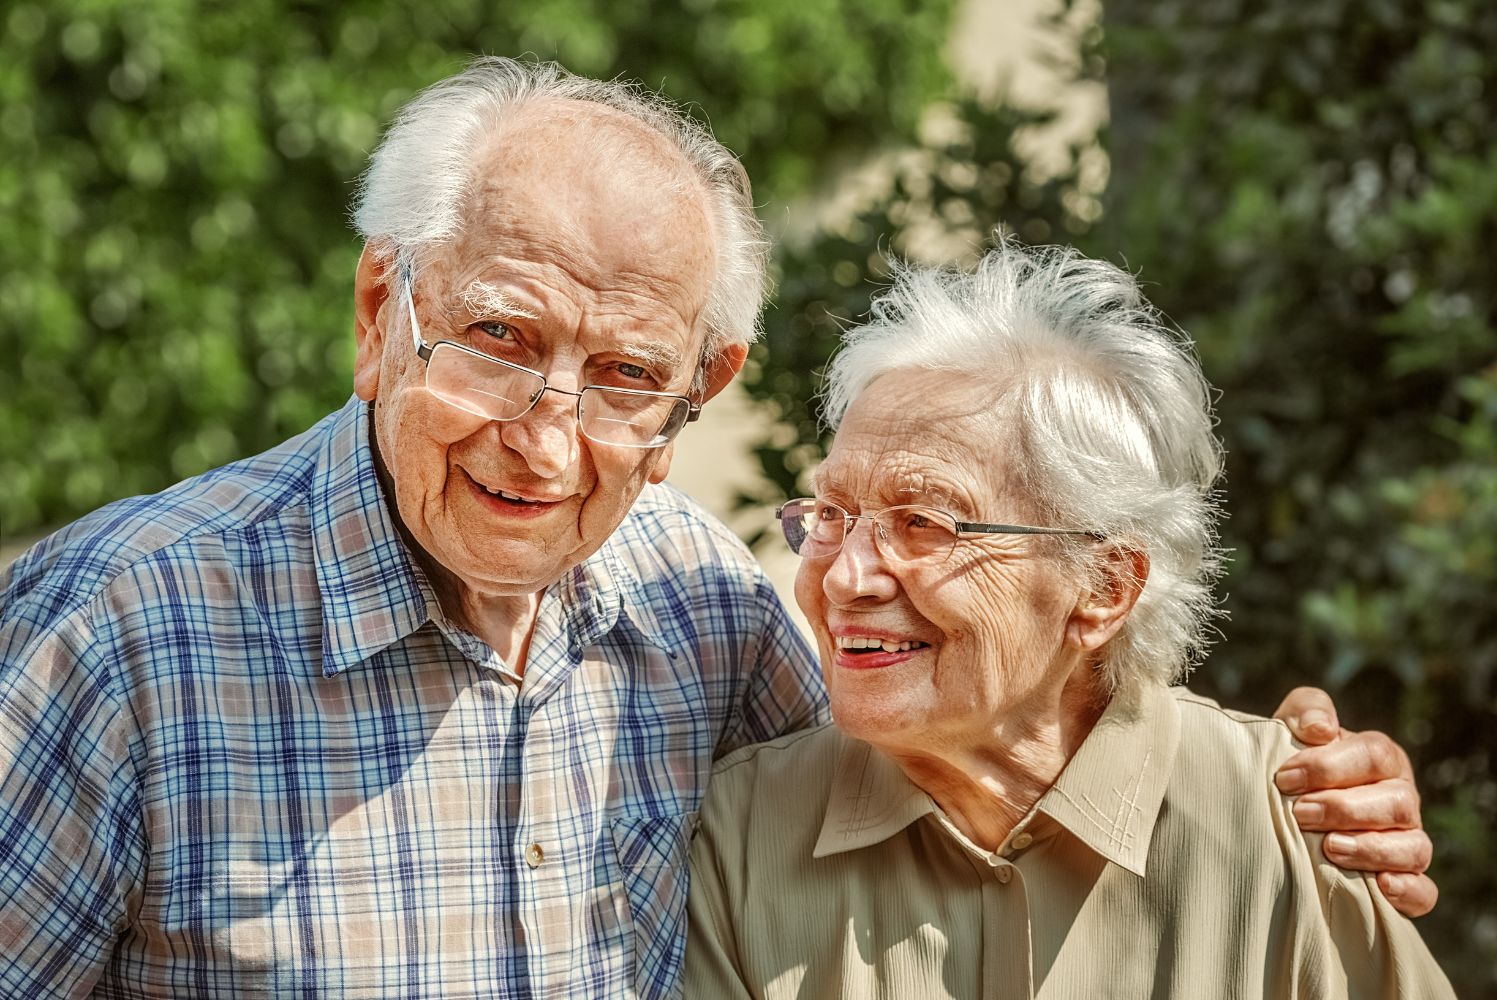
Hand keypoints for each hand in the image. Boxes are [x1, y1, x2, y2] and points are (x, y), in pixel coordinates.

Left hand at [1272, 686, 1436, 917]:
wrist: (1282, 809)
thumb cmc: (1291, 765)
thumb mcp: (1290, 728)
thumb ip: (1307, 710)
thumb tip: (1319, 728)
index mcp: (1381, 759)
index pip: (1374, 755)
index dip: (1330, 766)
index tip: (1285, 779)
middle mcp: (1401, 799)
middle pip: (1396, 802)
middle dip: (1344, 809)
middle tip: (1301, 814)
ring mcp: (1407, 841)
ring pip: (1413, 847)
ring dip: (1371, 849)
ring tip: (1329, 848)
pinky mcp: (1406, 882)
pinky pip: (1424, 891)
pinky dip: (1408, 890)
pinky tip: (1380, 886)